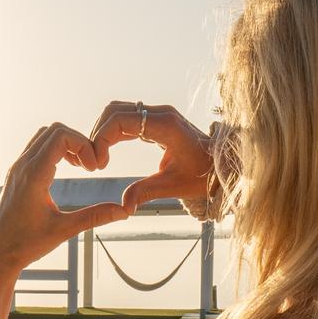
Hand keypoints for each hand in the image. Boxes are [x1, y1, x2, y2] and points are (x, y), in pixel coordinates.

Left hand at [0, 123, 130, 271]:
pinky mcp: (16, 174)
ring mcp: (17, 168)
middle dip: (78, 141)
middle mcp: (22, 166)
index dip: (84, 145)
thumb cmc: (26, 244)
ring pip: (43, 136)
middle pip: (54, 130)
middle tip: (91, 166)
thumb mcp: (64, 230)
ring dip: (66, 144)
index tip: (94, 168)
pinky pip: (36, 148)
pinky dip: (54, 151)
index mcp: (33, 175)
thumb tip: (124, 211)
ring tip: (81, 167)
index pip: (61, 136)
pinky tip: (66, 170)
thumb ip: (95, 217)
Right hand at [88, 101, 234, 214]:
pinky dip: (113, 132)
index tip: (99, 164)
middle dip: (99, 134)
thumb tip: (124, 207)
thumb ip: (145, 192)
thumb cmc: (201, 175)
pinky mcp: (157, 120)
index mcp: (165, 125)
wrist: (221, 166)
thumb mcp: (172, 186)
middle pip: (115, 111)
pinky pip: (128, 118)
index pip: (120, 120)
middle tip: (95, 161)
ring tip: (100, 157)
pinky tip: (108, 151)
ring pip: (119, 111)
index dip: (102, 138)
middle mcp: (160, 113)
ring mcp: (159, 114)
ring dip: (104, 131)